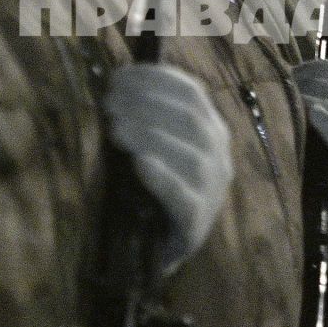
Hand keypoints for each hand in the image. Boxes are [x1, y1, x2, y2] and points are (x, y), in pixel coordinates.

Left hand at [102, 62, 233, 274]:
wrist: (156, 250)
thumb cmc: (148, 188)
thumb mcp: (150, 145)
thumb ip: (141, 117)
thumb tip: (114, 85)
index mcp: (210, 130)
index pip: (192, 93)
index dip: (155, 79)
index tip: (119, 76)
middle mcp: (218, 157)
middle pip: (190, 119)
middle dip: (147, 103)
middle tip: (109, 103)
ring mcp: (212, 191)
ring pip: (191, 156)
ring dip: (151, 135)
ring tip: (116, 129)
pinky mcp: (197, 224)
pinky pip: (185, 198)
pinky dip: (163, 178)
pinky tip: (140, 164)